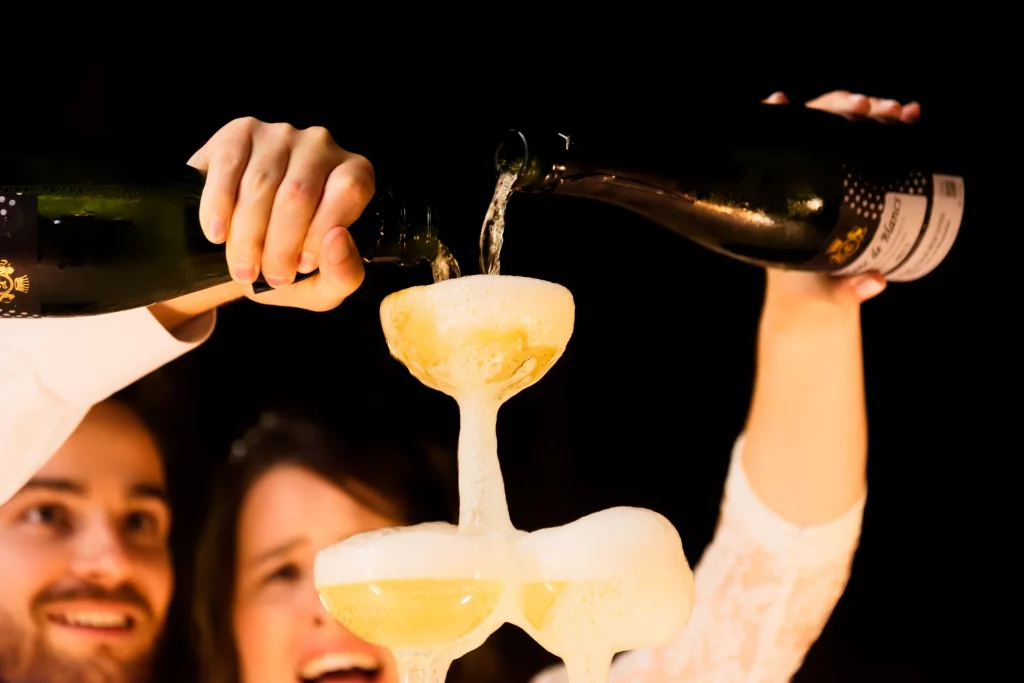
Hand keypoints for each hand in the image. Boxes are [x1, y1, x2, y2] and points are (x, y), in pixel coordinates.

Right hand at [187, 117, 374, 311]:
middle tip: (270, 278)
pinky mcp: (240, 132)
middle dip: (280, 245)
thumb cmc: (292, 265)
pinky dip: (218, 206)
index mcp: (355, 174)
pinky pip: (228, 167)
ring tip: (243, 267)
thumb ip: (345, 274)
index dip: (321, 232)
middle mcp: (322, 145)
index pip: (348, 191)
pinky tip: (217, 234)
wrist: (240, 252)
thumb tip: (338, 241)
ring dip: (248, 235)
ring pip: (261, 183)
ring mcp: (280, 134)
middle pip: (299, 192)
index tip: (302, 266)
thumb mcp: (326, 285)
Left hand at [762, 90, 919, 306]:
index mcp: (781, 203)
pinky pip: (866, 148)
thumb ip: (848, 289)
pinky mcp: (852, 180)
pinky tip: (909, 117)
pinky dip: (886, 130)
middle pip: (812, 131)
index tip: (782, 101)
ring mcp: (827, 176)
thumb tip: (876, 281)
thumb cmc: (813, 292)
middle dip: (838, 110)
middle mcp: (801, 180)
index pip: (773, 150)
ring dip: (869, 114)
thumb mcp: (828, 292)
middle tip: (866, 107)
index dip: (775, 121)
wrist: (820, 299)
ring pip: (842, 133)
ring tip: (897, 111)